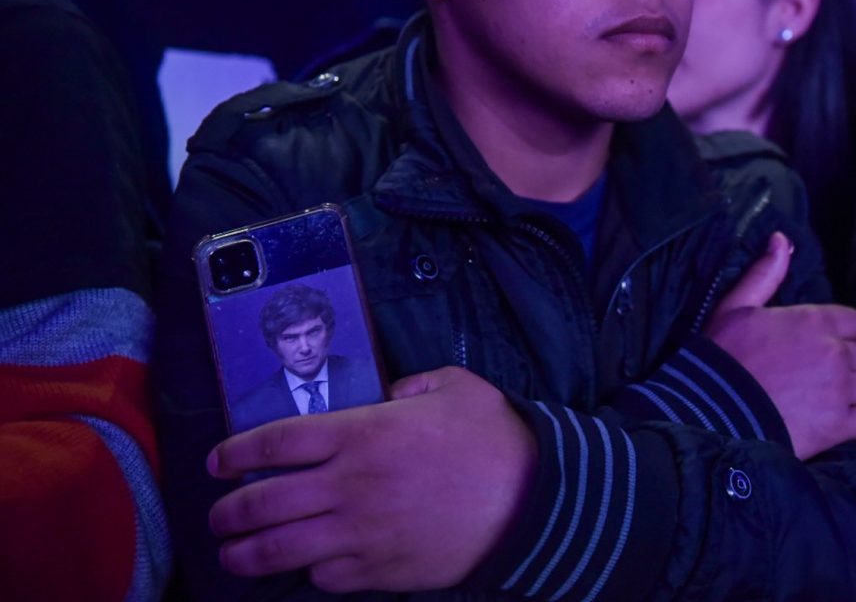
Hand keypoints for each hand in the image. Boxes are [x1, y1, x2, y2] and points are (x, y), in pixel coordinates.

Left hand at [206, 366, 535, 593]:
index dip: (237, 452)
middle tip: (218, 515)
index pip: (277, 441)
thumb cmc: (493, 437)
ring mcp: (361, 532)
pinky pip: (324, 577)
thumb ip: (411, 385)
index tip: (217, 462)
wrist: (530, 499)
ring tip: (233, 553)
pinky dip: (308, 572)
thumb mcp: (454, 386)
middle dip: (228, 512)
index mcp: (363, 433)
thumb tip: (388, 396)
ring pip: (281, 549)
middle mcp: (350, 485)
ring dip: (246, 553)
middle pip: (264, 502)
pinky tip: (305, 566)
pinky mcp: (380, 569)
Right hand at [703, 232, 855, 459]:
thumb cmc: (722, 358)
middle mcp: (835, 353)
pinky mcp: (840, 426)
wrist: (712, 413)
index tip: (830, 349)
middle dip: (852, 367)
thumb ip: (765, 273)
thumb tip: (781, 238)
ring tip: (839, 402)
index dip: (846, 336)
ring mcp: (841, 390)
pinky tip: (853, 423)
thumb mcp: (736, 307)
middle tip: (827, 379)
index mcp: (815, 321)